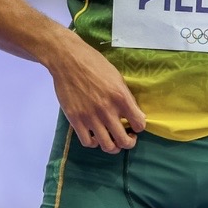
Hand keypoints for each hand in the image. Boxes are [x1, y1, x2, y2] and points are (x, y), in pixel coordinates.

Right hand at [50, 32, 145, 152]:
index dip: (139, 127)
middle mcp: (107, 110)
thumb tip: (133, 114)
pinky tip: (95, 137)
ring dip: (113, 147)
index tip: (135, 126)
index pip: (139, 124)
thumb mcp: (117, 77)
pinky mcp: (75, 120)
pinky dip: (94, 143)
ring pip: (107, 146)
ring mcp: (90, 117)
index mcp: (121, 97)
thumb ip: (125, 97)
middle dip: (129, 143)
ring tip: (112, 141)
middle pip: (124, 141)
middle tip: (127, 138)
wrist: (68, 60)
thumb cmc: (94, 64)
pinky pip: (87, 142)